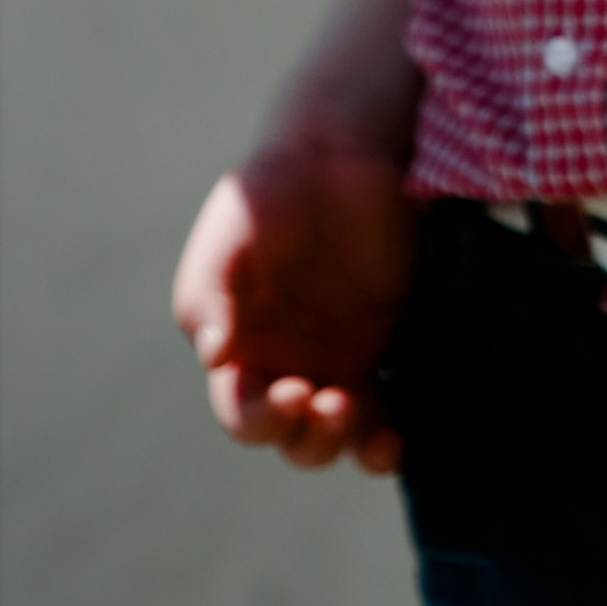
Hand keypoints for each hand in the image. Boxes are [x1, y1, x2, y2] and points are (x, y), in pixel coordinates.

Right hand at [171, 118, 416, 474]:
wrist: (333, 160)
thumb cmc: (266, 200)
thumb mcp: (226, 241)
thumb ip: (211, 295)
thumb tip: (213, 353)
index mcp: (240, 353)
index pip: (243, 413)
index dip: (263, 419)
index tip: (294, 392)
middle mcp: (286, 367)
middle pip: (292, 439)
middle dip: (310, 438)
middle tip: (333, 403)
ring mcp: (338, 362)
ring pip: (338, 436)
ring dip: (348, 445)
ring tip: (371, 429)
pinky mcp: (383, 349)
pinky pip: (384, 411)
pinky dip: (386, 439)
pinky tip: (395, 441)